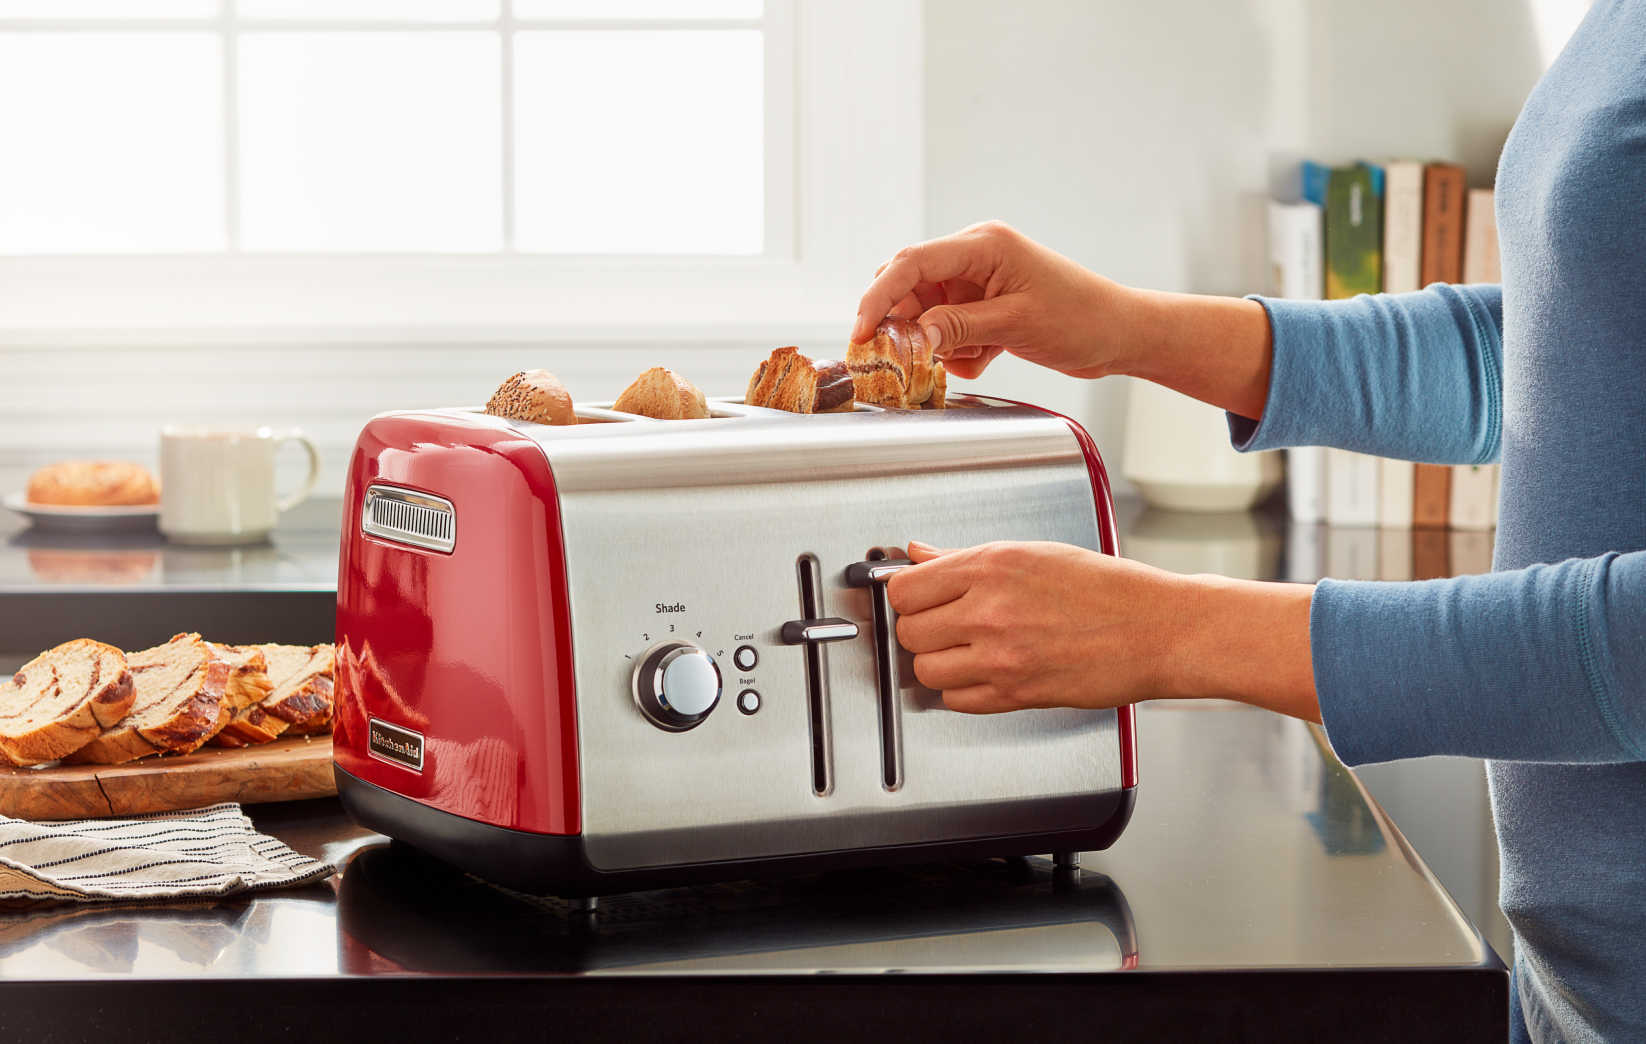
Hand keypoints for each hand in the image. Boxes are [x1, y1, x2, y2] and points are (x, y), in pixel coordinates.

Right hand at [849, 221, 1124, 380]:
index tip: (861, 332)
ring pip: (928, 312)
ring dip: (939, 343)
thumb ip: (957, 328)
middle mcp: (977, 256)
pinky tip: (986, 358)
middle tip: (904, 356)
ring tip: (972, 357)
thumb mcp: (1014, 325)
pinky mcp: (986, 305)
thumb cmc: (1081, 318)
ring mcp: (981, 281)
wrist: (1119, 334)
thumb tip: (912, 337)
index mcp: (984, 245)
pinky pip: (950, 328)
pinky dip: (959, 350)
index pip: (912, 263)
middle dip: (906, 323)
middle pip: (912, 285)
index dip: (878, 297)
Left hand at [887, 539, 1319, 721]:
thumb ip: (965, 558)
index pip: (905, 587)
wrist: (1158, 630)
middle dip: (923, 628)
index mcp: (992, 566)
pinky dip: (963, 689)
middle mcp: (989, 610)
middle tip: (947, 624)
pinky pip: (956, 699)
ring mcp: (1000, 655)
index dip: (910, 594)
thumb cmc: (1109, 590)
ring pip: (926, 668)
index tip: (920, 598)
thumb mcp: (1033, 554)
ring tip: (968, 649)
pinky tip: (986, 672)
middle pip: (909, 630)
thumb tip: (920, 555)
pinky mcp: (1015, 693)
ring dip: (940, 661)